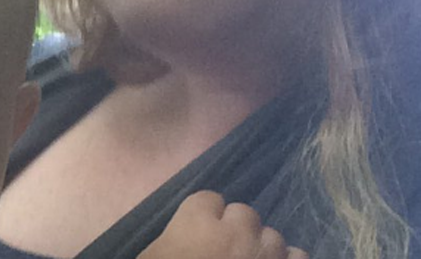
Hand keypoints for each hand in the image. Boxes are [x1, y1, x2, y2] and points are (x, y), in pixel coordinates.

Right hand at [138, 191, 307, 258]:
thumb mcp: (154, 256)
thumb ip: (174, 239)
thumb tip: (184, 240)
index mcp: (197, 221)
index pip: (209, 199)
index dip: (205, 217)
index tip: (200, 233)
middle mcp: (235, 230)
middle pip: (243, 213)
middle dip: (236, 229)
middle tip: (225, 252)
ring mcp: (264, 253)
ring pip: (272, 236)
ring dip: (262, 248)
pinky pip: (298, 257)